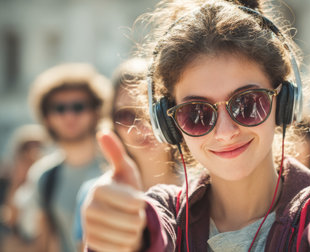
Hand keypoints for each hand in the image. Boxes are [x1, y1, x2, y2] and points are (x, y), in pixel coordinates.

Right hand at [82, 130, 145, 251]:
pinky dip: (126, 245)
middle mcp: (88, 208)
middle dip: (139, 219)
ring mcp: (88, 228)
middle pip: (133, 222)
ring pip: (128, 238)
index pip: (135, 203)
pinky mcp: (91, 244)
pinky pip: (120, 249)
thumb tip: (102, 132)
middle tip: (132, 213)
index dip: (142, 203)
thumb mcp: (124, 170)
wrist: (113, 215)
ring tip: (126, 223)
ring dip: (134, 232)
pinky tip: (120, 236)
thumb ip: (116, 153)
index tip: (137, 199)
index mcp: (99, 189)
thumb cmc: (123, 189)